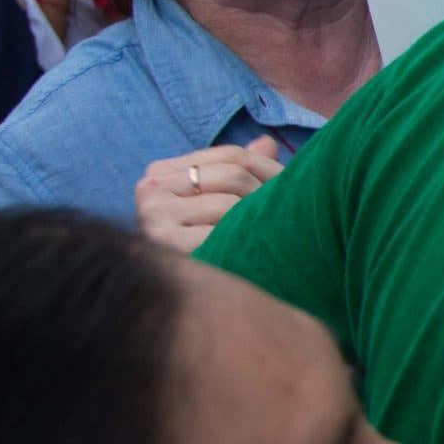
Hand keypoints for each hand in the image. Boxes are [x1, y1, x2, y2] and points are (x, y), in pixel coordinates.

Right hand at [134, 137, 282, 251]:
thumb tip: (267, 143)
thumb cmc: (204, 244)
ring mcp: (153, 215)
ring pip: (232, 203)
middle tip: (290, 216)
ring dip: (260, 221)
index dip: (271, 169)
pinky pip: (222, 232)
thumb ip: (238, 171)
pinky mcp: (165, 242)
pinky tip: (251, 254)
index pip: (230, 154)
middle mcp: (150, 189)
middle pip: (234, 175)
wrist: (180, 300)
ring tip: (272, 237)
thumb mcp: (218, 202)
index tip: (293, 188)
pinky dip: (244, 242)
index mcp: (160, 173)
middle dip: (269, 194)